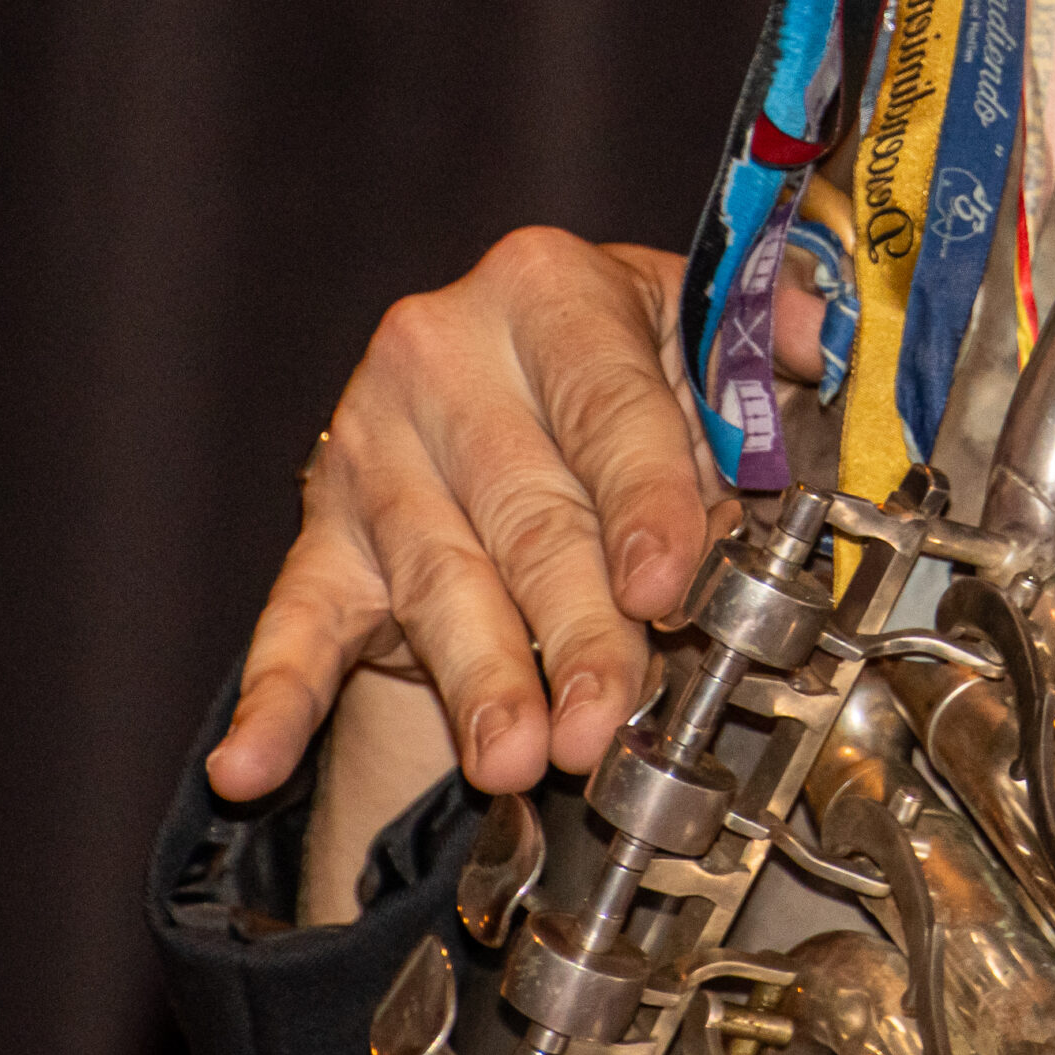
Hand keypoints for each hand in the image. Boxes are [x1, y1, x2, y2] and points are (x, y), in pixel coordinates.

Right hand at [205, 226, 824, 809]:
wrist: (506, 376)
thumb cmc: (622, 372)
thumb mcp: (696, 336)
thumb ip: (754, 349)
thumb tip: (806, 338)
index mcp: (550, 290)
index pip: (608, 407)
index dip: (645, 501)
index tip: (667, 583)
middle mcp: (443, 355)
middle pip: (527, 512)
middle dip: (574, 626)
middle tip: (605, 714)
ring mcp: (372, 447)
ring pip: (438, 579)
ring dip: (479, 680)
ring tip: (513, 761)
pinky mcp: (322, 531)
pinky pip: (297, 622)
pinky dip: (276, 699)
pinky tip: (248, 764)